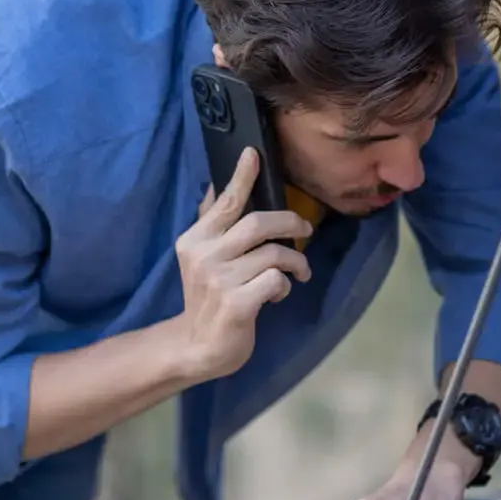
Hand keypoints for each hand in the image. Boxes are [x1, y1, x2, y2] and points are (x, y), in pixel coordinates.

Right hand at [174, 148, 311, 380]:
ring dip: (295, 261)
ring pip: (275, 253)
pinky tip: (278, 294)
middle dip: (291, 222)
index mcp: (195, 239)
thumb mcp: (203, 258)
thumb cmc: (209, 297)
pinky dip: (284, 286)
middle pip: (259, 223)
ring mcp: (219, 281)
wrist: (197, 347)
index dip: (242, 177)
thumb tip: (216, 185)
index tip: (254, 152)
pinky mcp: (237, 304)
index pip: (224, 202)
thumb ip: (212, 224)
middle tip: (305, 228)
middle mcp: (204, 256)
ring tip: (297, 272)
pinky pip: (276, 280)